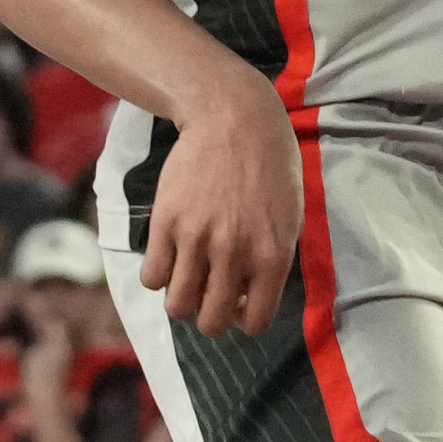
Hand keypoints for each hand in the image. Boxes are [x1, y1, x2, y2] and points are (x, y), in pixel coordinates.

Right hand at [132, 92, 304, 340]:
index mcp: (272, 255)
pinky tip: (170, 257)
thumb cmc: (270, 165)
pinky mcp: (166, 222)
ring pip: (177, 307)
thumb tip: (249, 301)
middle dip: (210, 317)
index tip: (239, 303)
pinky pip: (152, 277)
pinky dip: (158, 275)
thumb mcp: (291, 215)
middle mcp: (235, 253)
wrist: (234, 118)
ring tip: (188, 277)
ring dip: (182, 300)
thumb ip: (274, 261)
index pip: (256, 323)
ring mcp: (197, 239)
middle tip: (210, 294)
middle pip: (211, 323)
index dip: (245, 320)